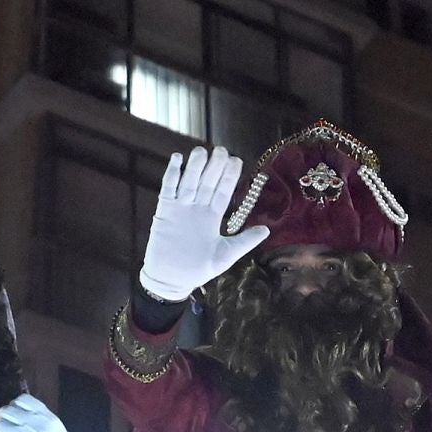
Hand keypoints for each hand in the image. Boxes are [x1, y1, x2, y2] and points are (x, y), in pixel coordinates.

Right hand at [138, 145, 271, 301]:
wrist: (170, 280)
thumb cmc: (198, 270)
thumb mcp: (225, 256)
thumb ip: (244, 242)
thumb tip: (267, 230)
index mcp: (212, 216)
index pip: (222, 191)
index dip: (229, 176)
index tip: (236, 160)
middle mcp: (197, 208)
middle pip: (207, 182)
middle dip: (214, 166)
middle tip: (221, 150)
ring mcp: (180, 208)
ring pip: (189, 181)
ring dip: (195, 166)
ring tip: (201, 152)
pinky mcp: (164, 211)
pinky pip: (168, 189)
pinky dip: (172, 174)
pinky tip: (177, 159)